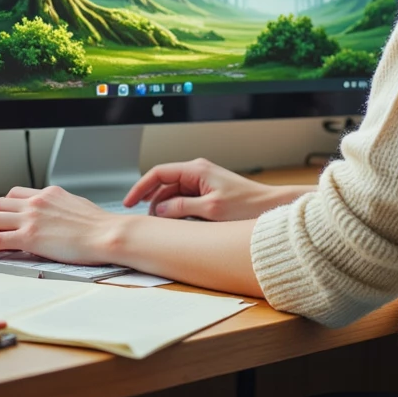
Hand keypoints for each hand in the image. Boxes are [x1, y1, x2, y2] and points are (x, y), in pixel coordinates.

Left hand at [0, 184, 119, 265]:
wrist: (107, 234)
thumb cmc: (100, 226)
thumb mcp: (77, 207)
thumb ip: (60, 210)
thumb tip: (54, 220)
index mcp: (50, 193)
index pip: (16, 194)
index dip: (3, 206)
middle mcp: (37, 201)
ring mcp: (32, 217)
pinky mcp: (29, 236)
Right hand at [123, 159, 294, 221]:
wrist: (268, 207)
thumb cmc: (246, 205)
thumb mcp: (211, 209)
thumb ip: (182, 208)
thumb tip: (159, 210)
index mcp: (196, 170)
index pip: (158, 173)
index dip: (140, 187)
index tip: (129, 202)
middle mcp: (197, 172)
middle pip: (163, 184)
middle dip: (152, 201)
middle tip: (146, 221)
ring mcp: (202, 183)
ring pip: (172, 194)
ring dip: (164, 208)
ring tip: (160, 226)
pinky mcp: (207, 193)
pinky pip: (183, 200)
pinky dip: (175, 211)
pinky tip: (174, 224)